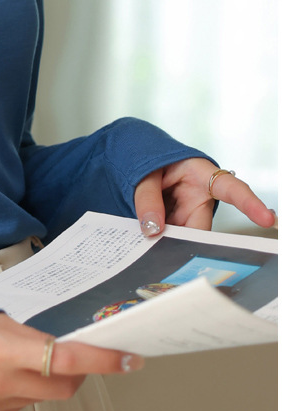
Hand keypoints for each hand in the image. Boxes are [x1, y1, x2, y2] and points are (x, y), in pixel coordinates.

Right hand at [0, 312, 142, 410]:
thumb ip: (34, 336)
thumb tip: (72, 345)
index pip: (65, 360)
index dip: (101, 360)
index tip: (127, 358)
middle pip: (63, 386)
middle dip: (77, 372)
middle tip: (75, 356)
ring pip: (43, 398)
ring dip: (42, 382)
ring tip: (17, 363)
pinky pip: (21, 409)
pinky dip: (21, 393)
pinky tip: (1, 379)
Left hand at [134, 157, 276, 236]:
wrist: (142, 166)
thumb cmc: (151, 162)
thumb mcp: (144, 173)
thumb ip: (147, 198)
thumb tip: (153, 230)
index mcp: (203, 175)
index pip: (232, 189)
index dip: (250, 204)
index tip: (267, 219)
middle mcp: (202, 199)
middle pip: (200, 228)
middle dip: (182, 240)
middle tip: (160, 248)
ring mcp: (190, 215)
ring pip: (183, 238)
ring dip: (163, 240)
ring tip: (145, 236)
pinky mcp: (179, 226)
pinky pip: (171, 240)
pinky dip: (158, 242)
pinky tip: (146, 242)